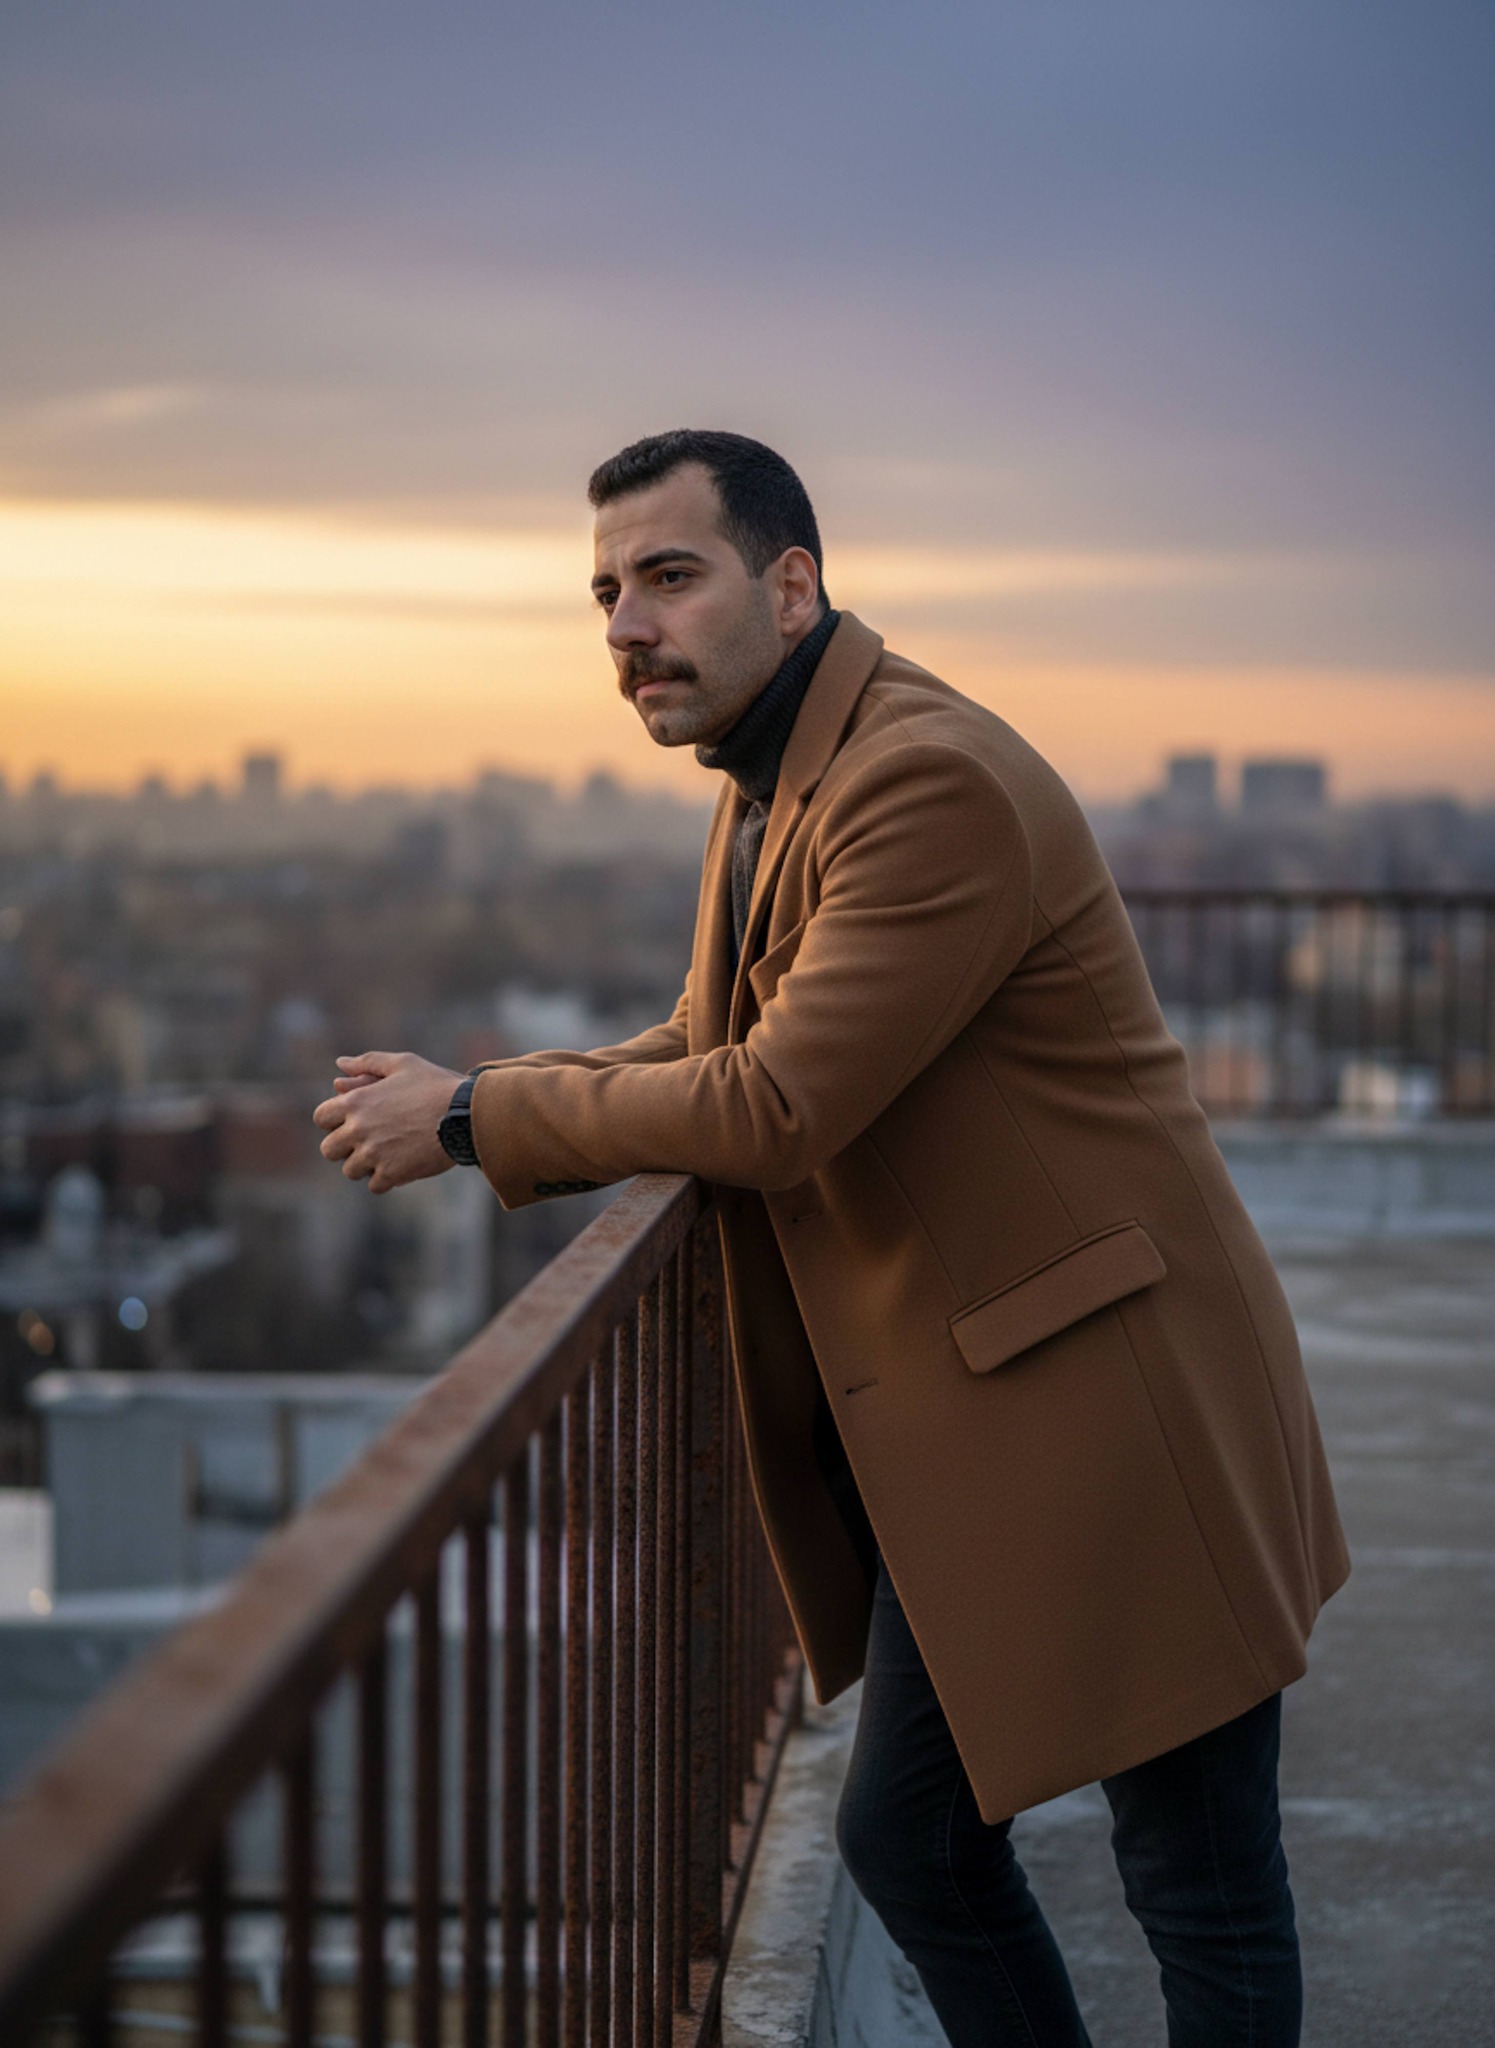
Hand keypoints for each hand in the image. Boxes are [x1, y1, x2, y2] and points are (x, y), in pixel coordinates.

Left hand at [312, 1051, 463, 1192]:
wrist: (466, 1114)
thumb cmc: (436, 1085)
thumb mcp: (403, 1064)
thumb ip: (368, 1063)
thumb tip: (339, 1065)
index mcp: (356, 1101)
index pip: (321, 1118)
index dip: (334, 1121)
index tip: (353, 1122)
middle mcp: (358, 1129)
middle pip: (328, 1150)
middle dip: (345, 1148)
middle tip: (369, 1142)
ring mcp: (373, 1154)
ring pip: (350, 1171)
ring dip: (366, 1165)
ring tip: (390, 1153)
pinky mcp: (392, 1173)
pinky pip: (375, 1185)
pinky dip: (387, 1179)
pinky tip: (402, 1165)